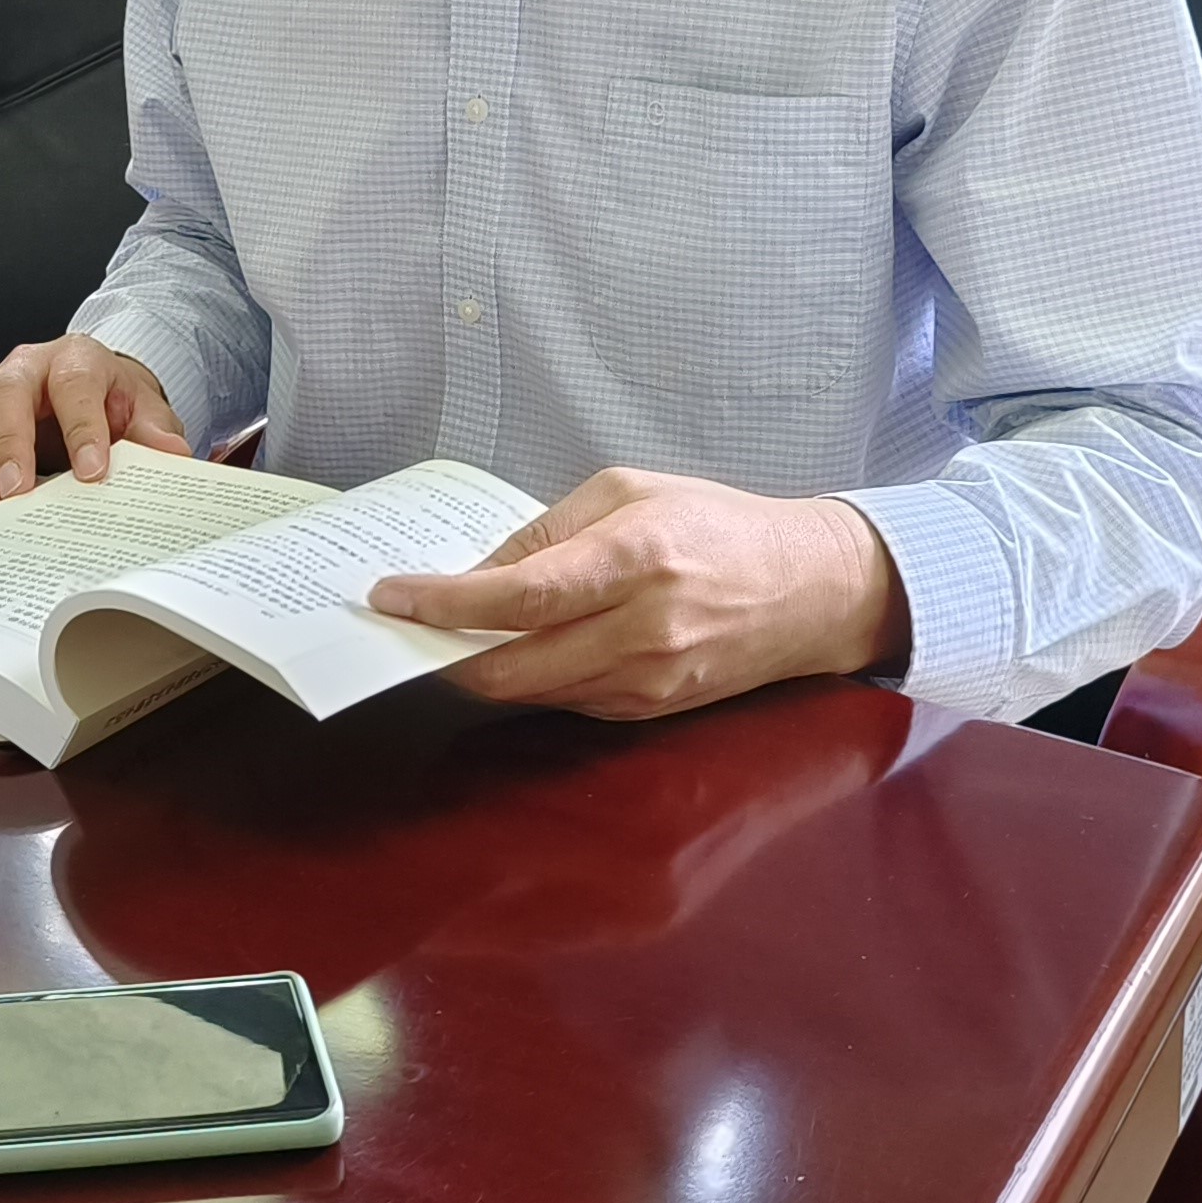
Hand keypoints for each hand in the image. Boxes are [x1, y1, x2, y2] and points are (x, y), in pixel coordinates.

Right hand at [0, 335, 187, 517]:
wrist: (88, 390)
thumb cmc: (111, 402)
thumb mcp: (143, 410)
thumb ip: (154, 431)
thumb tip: (173, 454)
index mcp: (75, 359)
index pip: (75, 386)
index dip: (82, 428)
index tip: (91, 471)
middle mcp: (23, 369)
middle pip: (4, 397)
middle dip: (8, 445)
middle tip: (15, 493)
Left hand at [366, 469, 911, 721]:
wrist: (810, 590)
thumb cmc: (717, 526)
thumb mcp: (629, 491)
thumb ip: (548, 532)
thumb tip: (478, 573)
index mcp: (634, 559)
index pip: (520, 595)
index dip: (445, 602)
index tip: (391, 598)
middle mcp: (642, 629)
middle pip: (512, 662)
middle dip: (445, 650)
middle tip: (404, 628)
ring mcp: (649, 680)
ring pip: (532, 691)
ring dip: (481, 669)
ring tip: (447, 638)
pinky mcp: (653, 710)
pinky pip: (566, 702)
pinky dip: (530, 680)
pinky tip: (514, 652)